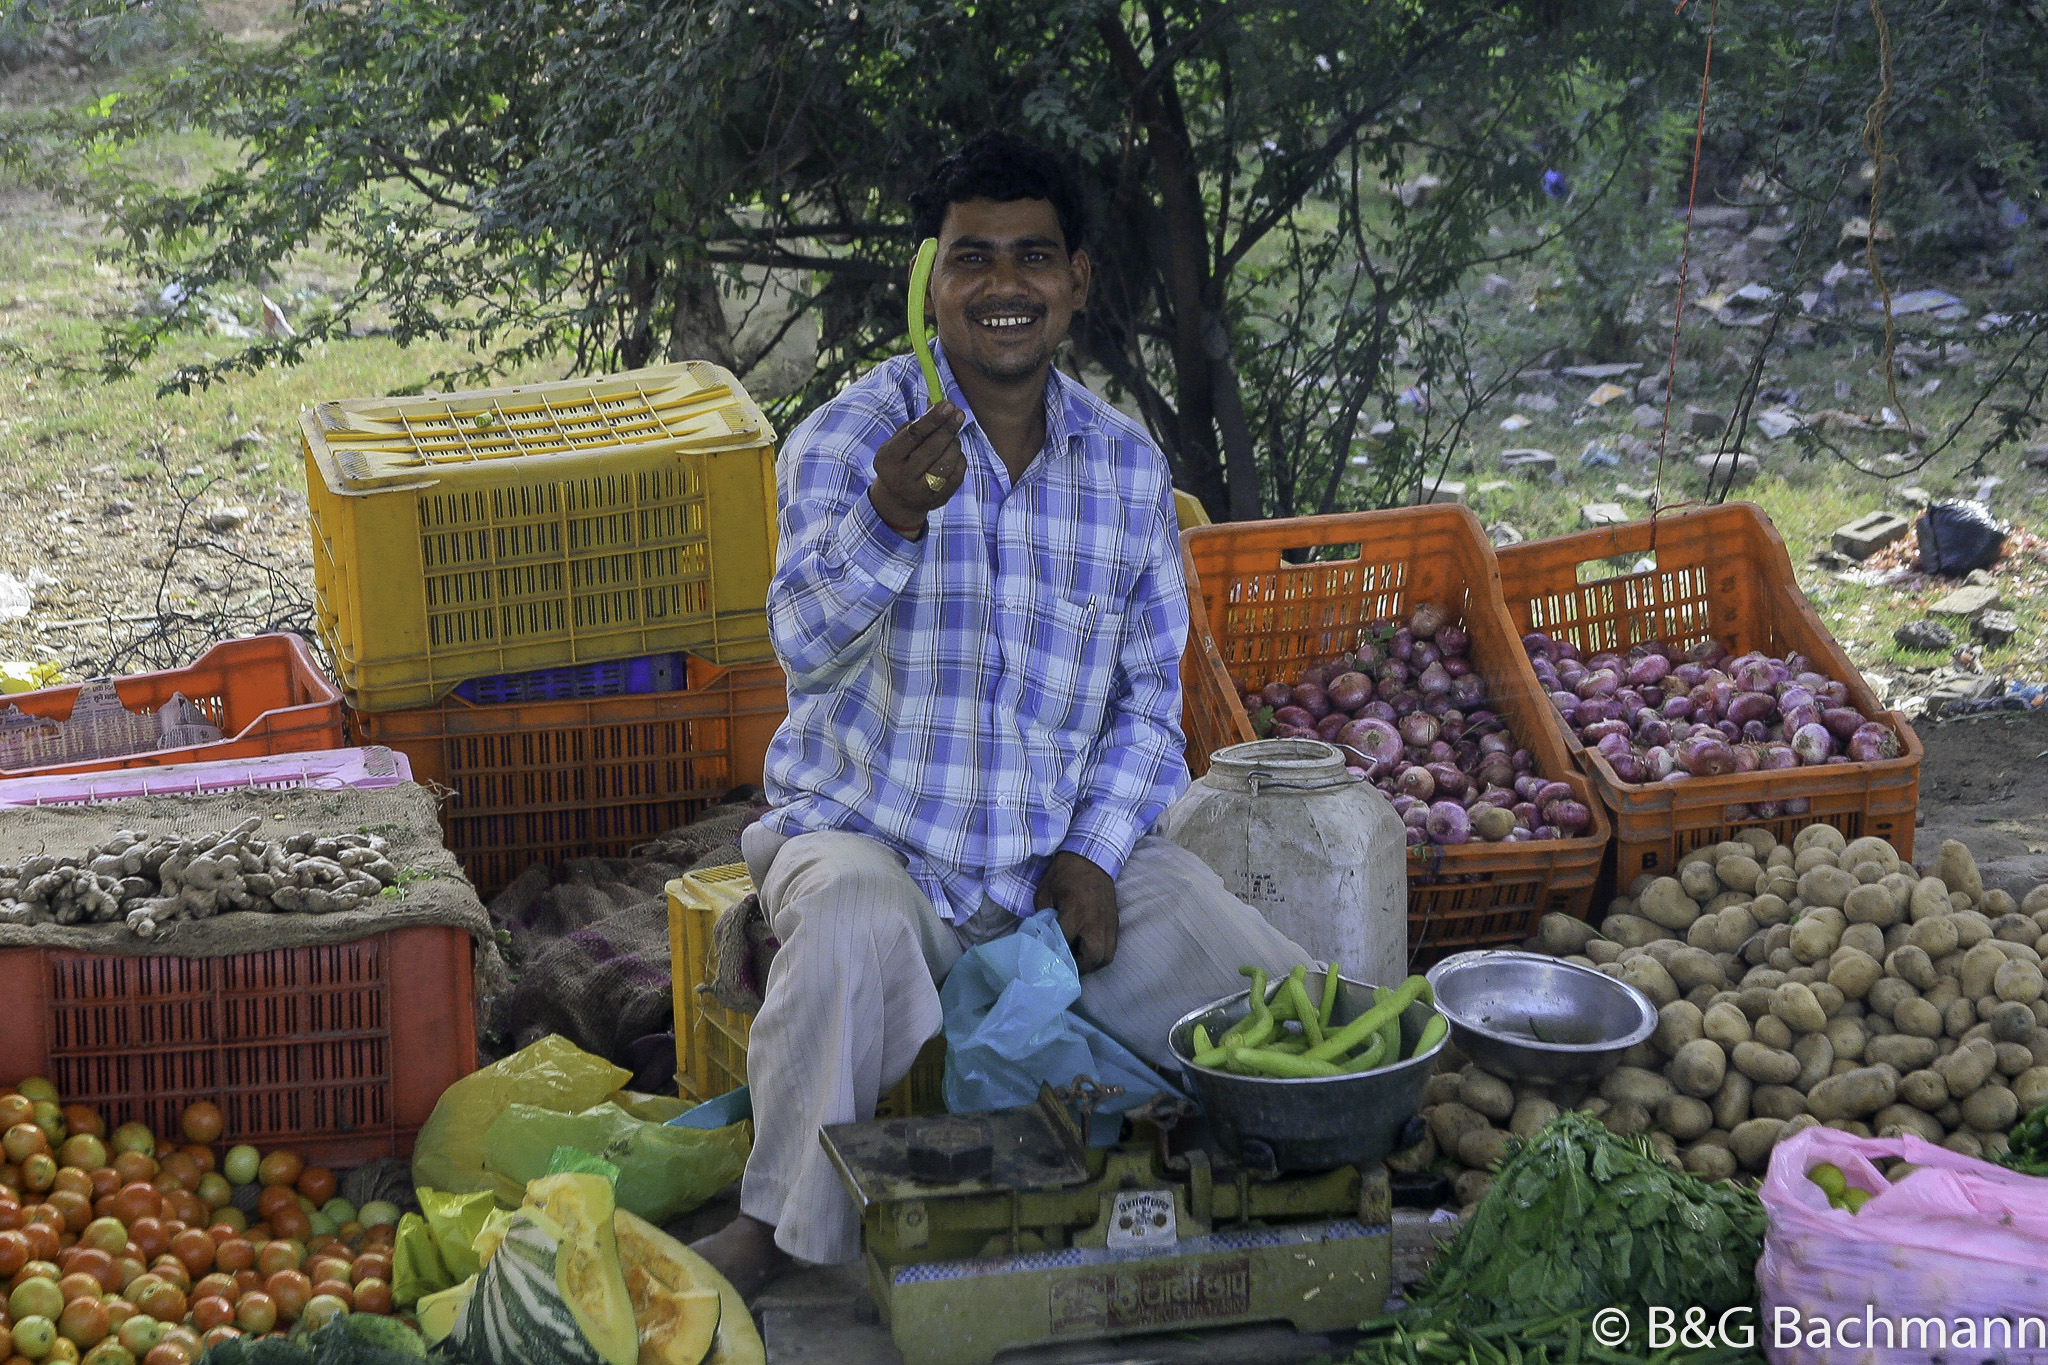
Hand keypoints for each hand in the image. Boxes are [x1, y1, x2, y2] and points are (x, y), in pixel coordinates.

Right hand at [869, 401, 966, 529]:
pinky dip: (959, 459)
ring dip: (955, 444)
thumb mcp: (898, 443)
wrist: (898, 500)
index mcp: (888, 459)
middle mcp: (902, 478)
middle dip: (948, 428)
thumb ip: (916, 424)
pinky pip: (957, 474)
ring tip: (954, 436)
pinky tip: (955, 453)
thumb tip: (937, 402)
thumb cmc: (900, 461)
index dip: (932, 419)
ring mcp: (921, 492)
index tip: (947, 405)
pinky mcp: (939, 499)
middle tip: (959, 414)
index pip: (913, 435)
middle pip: (932, 449)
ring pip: (947, 462)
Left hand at [1035, 851, 1118, 973]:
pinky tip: (1086, 948)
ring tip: (1077, 958)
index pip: (1066, 944)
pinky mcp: (1114, 922)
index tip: (1046, 957)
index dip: (1055, 953)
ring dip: (1091, 962)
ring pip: (1106, 956)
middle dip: (1078, 966)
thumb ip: (1042, 916)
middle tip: (1065, 963)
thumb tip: (1040, 936)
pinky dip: (1100, 953)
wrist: (1091, 856)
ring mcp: (1108, 923)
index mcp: (1076, 912)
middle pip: (1093, 958)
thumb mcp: (1045, 892)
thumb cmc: (1065, 873)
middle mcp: (1095, 921)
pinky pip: (1111, 946)